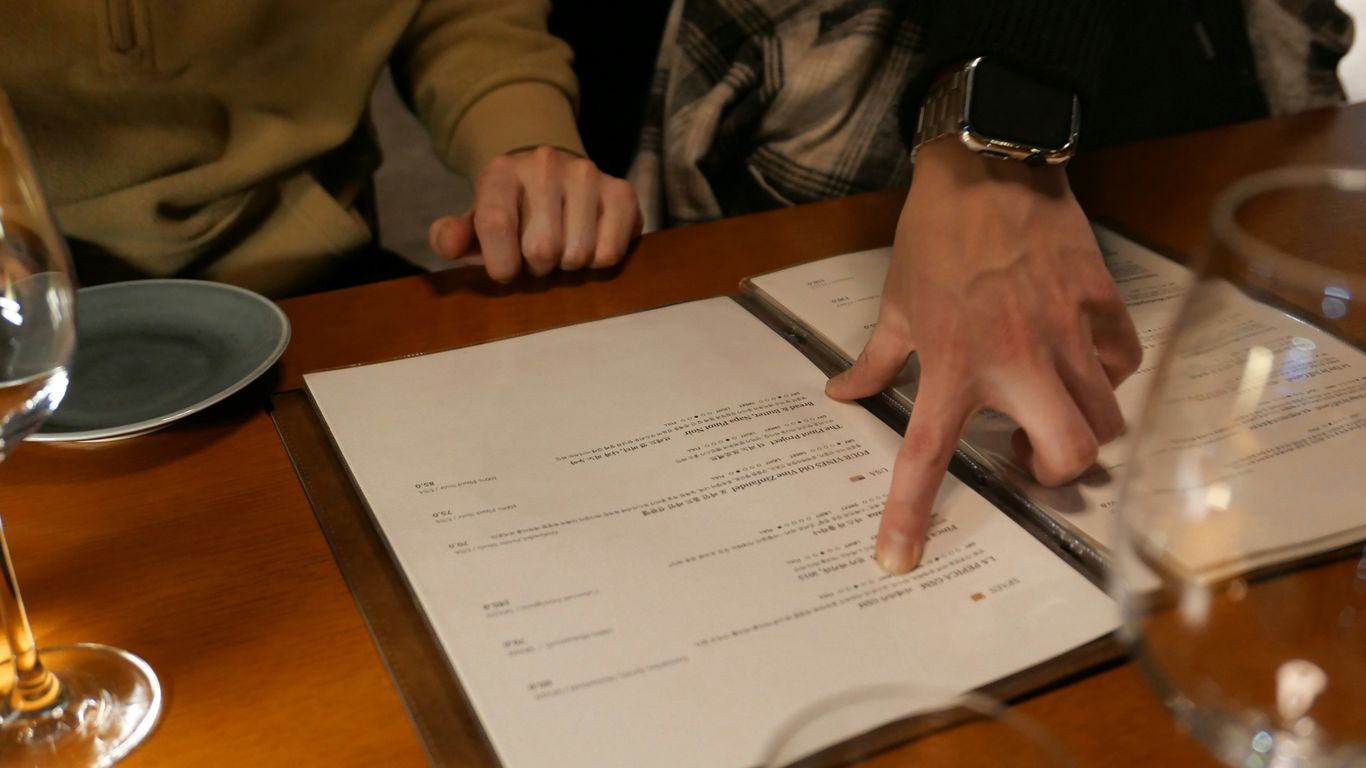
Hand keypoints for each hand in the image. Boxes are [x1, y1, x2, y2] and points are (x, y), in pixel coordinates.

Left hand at [427, 146, 641, 280]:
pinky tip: (589, 246)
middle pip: (542, 248)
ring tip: (562, 251)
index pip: (496, 224)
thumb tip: (450, 243)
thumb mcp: (474, 224)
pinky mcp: (621, 191)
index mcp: (501, 171)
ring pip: (578, 254)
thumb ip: (452, 236)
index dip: (501, 264)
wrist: (550, 177)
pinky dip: (598, 263)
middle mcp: (544, 164)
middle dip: (537, 268)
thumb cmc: (509, 213)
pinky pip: (610, 252)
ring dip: (568, 267)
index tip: (506, 272)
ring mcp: (587, 174)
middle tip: (536, 258)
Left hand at [825, 138, 1140, 573]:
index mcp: (952, 364)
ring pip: (1107, 419)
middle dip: (1056, 475)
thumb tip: (841, 394)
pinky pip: (1124, 365)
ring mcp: (1066, 333)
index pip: (926, 457)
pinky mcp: (1103, 305)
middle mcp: (1015, 360)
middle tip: (1030, 459)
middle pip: (1067, 455)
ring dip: (1083, 430)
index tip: (899, 560)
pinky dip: (1108, 376)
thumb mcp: (895, 302)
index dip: (910, 515)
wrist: (991, 162)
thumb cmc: (937, 236)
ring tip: (1052, 409)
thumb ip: (874, 359)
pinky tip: (1081, 361)